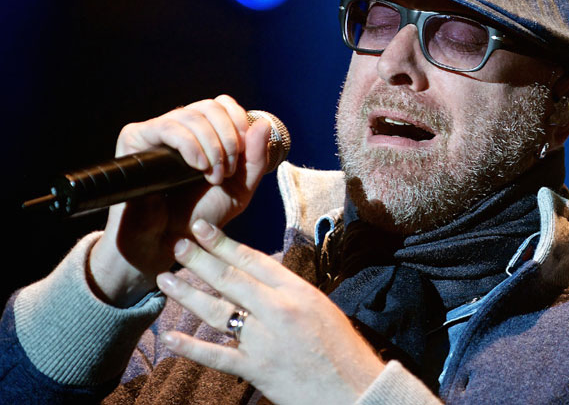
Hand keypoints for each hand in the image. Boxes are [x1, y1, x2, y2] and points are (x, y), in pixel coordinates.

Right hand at [90, 95, 273, 305]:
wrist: (167, 242)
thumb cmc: (202, 217)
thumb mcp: (240, 189)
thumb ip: (256, 160)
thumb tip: (264, 124)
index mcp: (204, 133)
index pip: (223, 105)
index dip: (239, 123)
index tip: (243, 153)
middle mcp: (180, 127)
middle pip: (211, 106)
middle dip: (228, 138)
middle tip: (228, 171)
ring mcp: (157, 131)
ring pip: (191, 115)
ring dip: (212, 146)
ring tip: (213, 176)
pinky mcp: (135, 138)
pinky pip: (167, 127)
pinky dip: (190, 144)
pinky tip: (198, 166)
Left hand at [155, 220, 384, 404]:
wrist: (354, 389)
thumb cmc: (341, 347)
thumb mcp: (320, 306)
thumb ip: (288, 291)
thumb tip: (258, 277)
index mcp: (297, 291)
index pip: (253, 260)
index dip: (224, 243)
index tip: (202, 229)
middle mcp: (278, 311)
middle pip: (231, 280)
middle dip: (200, 260)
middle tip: (177, 246)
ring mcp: (264, 340)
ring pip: (218, 312)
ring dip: (188, 295)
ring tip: (165, 280)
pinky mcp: (256, 369)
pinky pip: (216, 355)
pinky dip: (190, 346)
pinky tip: (168, 336)